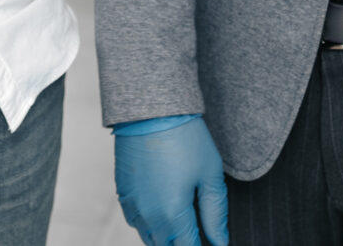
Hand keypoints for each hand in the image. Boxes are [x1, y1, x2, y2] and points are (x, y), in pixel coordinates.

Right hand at [113, 115, 229, 245]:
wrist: (152, 110)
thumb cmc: (185, 139)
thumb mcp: (210, 175)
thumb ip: (215, 214)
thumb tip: (220, 242)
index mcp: (173, 215)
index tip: (208, 241)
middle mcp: (149, 216)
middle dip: (181, 243)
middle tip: (195, 231)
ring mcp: (132, 205)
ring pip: (148, 237)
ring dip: (164, 237)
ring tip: (181, 224)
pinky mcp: (122, 193)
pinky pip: (134, 221)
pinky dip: (148, 223)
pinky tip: (161, 210)